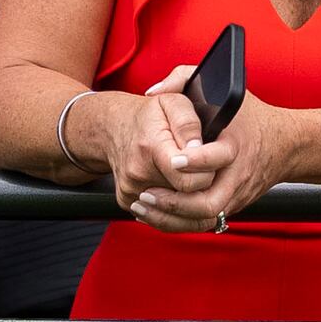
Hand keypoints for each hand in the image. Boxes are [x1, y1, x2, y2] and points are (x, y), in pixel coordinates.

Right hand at [103, 65, 220, 226]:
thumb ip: (189, 124)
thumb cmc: (147, 116)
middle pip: (188, 201)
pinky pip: (162, 218)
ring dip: (194, 204)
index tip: (208, 162)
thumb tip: (199, 148)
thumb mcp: (171, 103)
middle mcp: (138, 174)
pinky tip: (178, 190)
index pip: (189, 180)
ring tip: (194, 181)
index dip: (206, 173)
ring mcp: (131, 191)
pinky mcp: (127, 202)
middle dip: (204, 189)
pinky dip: (177, 210)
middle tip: (203, 171)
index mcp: (151, 148)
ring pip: (178, 216)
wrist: (112, 128)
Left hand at [107, 65, 305, 231]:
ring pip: (202, 219)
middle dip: (174, 202)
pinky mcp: (230, 207)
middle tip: (147, 193)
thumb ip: (184, 78)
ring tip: (144, 207)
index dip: (194, 162)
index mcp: (234, 146)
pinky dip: (176, 223)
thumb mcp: (223, 89)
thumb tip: (153, 91)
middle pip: (207, 202)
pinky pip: (202, 222)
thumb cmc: (249, 117)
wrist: (286, 146)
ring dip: (171, 218)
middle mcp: (235, 176)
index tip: (173, 160)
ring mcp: (234, 195)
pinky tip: (154, 214)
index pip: (216, 158)